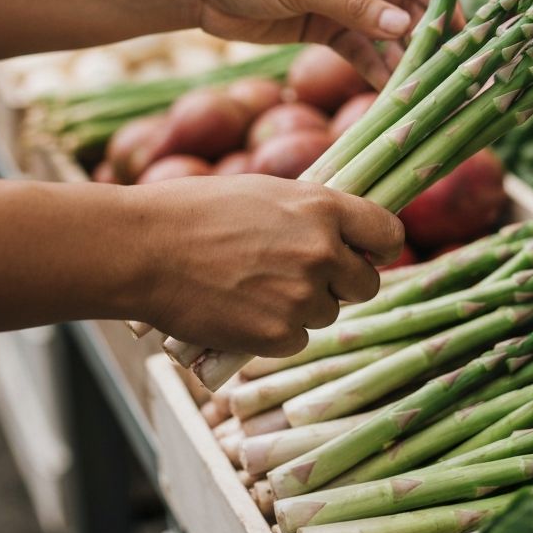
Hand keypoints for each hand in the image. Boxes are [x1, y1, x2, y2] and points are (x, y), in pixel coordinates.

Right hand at [130, 174, 404, 356]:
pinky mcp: (278, 337)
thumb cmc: (197, 210)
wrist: (144, 249)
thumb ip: (312, 213)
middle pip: (367, 284)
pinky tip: (243, 310)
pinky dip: (277, 332)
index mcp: (323, 208)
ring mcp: (302, 297)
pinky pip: (297, 340)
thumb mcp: (266, 193)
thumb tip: (345, 232)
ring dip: (304, 307)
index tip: (370, 253)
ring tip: (256, 286)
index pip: (389, 234)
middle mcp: (323, 252)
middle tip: (304, 275)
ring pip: (328, 314)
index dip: (381, 247)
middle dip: (342, 282)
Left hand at [182, 0, 441, 86]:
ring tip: (423, 84)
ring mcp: (341, 2)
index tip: (459, 25)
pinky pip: (358, 50)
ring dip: (402, 55)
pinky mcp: (324, 29)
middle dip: (425, 32)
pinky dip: (373, 67)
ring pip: (384, 30)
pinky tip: (390, 90)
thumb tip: (406, 27)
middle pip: (403, 2)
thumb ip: (354, 6)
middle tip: (448, 64)